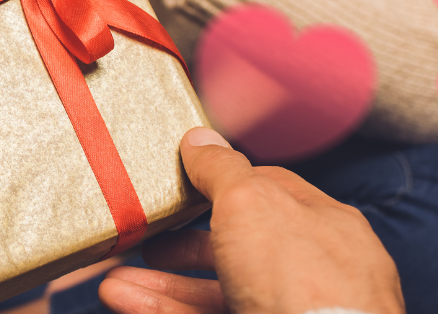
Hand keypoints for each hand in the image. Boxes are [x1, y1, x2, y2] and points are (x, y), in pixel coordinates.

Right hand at [99, 128, 403, 313]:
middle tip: (147, 238)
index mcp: (322, 223)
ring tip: (115, 282)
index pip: (268, 189)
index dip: (220, 183)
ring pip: (215, 291)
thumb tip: (201, 139)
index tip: (181, 184)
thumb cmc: (300, 279)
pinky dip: (164, 308)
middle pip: (236, 247)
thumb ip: (220, 169)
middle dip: (181, 242)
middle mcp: (312, 270)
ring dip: (160, 284)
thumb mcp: (248, 202)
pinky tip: (126, 300)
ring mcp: (289, 311)